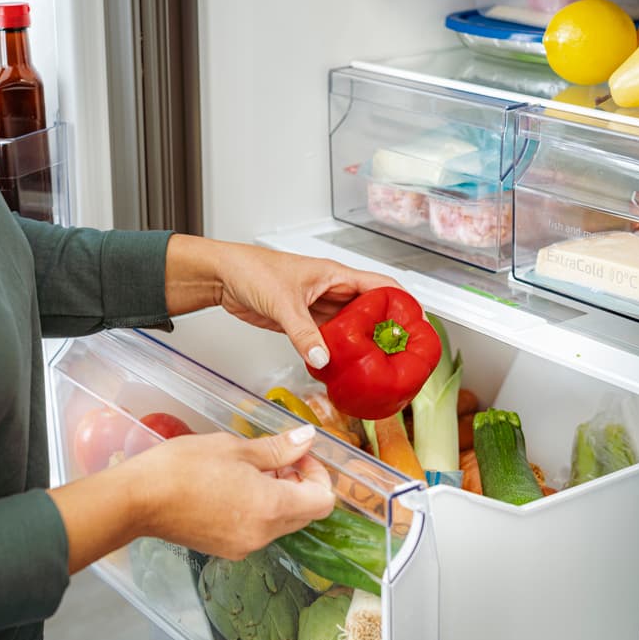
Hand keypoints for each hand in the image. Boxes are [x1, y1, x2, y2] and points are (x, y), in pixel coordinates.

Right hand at [123, 426, 334, 559]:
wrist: (138, 500)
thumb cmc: (183, 468)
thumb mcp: (235, 448)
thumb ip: (277, 449)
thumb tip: (307, 439)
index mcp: (271, 508)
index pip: (322, 501)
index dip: (318, 475)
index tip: (300, 456)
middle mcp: (263, 535)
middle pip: (305, 514)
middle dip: (300, 485)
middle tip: (278, 459)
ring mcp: (244, 546)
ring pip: (281, 523)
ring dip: (279, 497)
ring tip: (251, 471)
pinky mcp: (226, 549)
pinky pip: (258, 531)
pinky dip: (258, 510)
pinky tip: (234, 488)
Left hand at [164, 236, 398, 368]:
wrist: (223, 277)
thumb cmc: (252, 270)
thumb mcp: (283, 303)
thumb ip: (303, 333)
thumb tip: (322, 359)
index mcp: (335, 275)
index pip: (381, 286)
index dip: (401, 303)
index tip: (415, 325)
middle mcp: (332, 291)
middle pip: (369, 311)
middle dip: (383, 332)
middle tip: (396, 355)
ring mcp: (318, 307)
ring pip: (349, 328)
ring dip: (359, 345)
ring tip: (373, 366)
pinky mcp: (303, 322)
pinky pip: (327, 340)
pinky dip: (335, 353)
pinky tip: (340, 368)